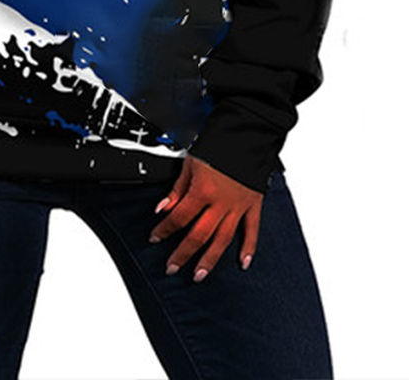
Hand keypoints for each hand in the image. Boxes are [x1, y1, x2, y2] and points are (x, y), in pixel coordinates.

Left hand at [148, 154, 263, 281]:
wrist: (247, 133)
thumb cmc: (218, 144)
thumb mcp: (191, 163)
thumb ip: (177, 188)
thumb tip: (163, 207)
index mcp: (202, 191)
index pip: (179, 217)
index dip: (164, 229)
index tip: (155, 238)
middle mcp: (221, 203)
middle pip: (199, 235)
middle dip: (183, 254)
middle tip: (173, 268)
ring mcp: (238, 206)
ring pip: (223, 239)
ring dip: (210, 259)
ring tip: (200, 275)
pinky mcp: (253, 204)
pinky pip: (252, 230)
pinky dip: (249, 248)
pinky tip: (243, 263)